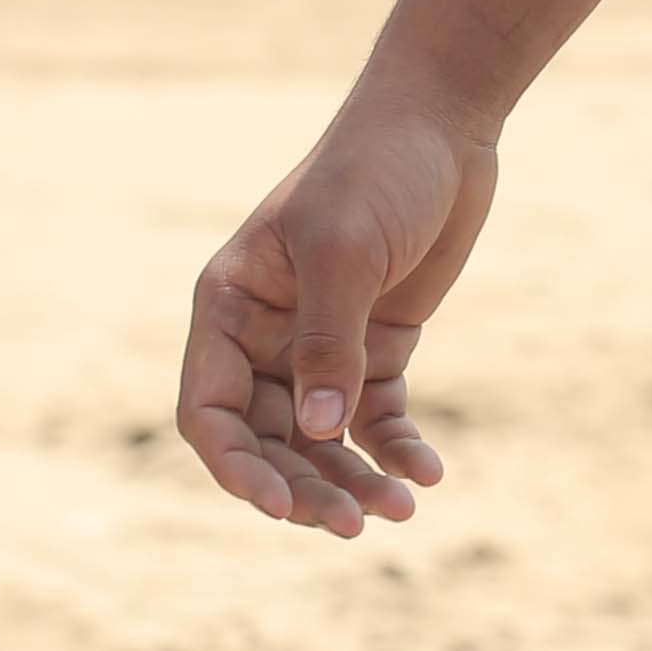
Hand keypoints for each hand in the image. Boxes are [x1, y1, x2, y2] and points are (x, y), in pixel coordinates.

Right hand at [178, 86, 486, 538]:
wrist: (442, 125)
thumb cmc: (376, 172)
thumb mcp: (344, 253)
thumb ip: (328, 344)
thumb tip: (317, 434)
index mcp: (229, 308)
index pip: (210, 412)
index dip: (236, 467)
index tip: (278, 506)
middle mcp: (265, 336)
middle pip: (268, 441)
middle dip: (306, 487)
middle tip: (354, 525)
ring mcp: (321, 345)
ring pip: (323, 439)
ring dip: (354, 479)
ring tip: (401, 509)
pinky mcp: (377, 345)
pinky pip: (377, 416)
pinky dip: (397, 448)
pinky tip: (428, 473)